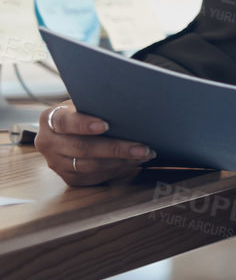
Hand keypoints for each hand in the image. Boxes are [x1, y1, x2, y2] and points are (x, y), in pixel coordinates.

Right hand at [35, 103, 153, 185]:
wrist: (68, 129)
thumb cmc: (83, 110)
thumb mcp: (84, 101)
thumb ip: (96, 104)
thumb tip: (128, 107)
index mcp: (50, 119)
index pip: (65, 122)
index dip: (84, 124)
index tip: (107, 125)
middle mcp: (48, 143)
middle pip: (82, 148)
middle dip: (115, 148)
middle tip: (141, 147)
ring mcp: (56, 163)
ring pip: (89, 166)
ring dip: (120, 162)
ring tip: (143, 155)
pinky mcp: (68, 177)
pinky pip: (93, 177)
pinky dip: (116, 170)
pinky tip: (133, 163)